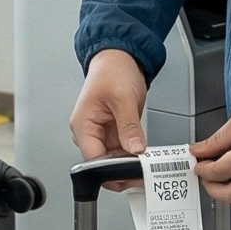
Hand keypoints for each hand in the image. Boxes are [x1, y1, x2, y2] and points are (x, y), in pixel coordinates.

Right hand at [70, 51, 148, 179]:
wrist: (119, 57)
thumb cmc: (113, 70)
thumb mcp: (124, 98)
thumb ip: (129, 127)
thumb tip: (135, 150)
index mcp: (82, 125)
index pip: (93, 161)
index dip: (113, 170)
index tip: (133, 172)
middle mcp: (88, 132)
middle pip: (103, 164)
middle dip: (123, 170)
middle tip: (145, 170)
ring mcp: (100, 133)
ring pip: (114, 160)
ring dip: (130, 163)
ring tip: (148, 163)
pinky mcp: (112, 132)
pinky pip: (122, 151)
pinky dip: (133, 154)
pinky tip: (145, 155)